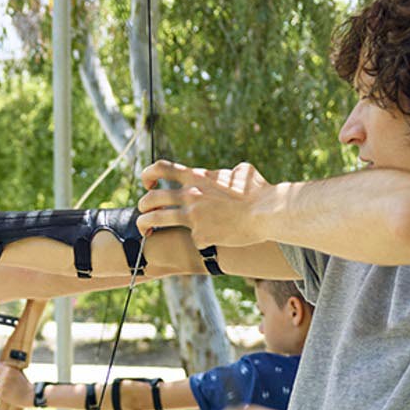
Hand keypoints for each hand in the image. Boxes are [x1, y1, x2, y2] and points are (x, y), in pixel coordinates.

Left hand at [0, 361, 33, 408]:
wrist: (29, 396)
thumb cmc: (24, 384)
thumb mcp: (17, 372)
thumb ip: (8, 369)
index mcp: (8, 369)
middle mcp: (4, 376)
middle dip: (0, 382)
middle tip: (10, 385)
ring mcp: (2, 386)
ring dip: (1, 390)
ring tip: (10, 391)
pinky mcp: (1, 394)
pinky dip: (2, 396)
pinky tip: (9, 395)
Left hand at [136, 160, 276, 248]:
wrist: (267, 212)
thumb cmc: (259, 191)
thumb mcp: (241, 172)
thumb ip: (226, 174)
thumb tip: (228, 174)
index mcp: (197, 177)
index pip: (161, 168)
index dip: (148, 175)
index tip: (149, 184)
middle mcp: (190, 194)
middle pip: (150, 199)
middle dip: (142, 207)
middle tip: (144, 213)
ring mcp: (193, 216)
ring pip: (154, 220)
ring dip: (144, 225)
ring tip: (145, 231)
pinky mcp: (200, 235)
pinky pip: (194, 239)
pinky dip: (201, 240)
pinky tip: (211, 241)